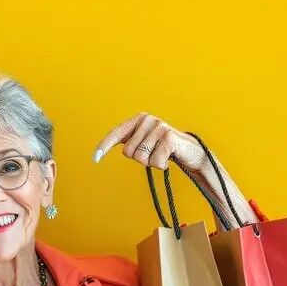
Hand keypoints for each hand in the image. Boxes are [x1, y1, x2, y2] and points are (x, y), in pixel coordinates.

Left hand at [93, 112, 257, 227]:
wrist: (191, 152)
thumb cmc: (164, 149)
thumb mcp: (144, 144)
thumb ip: (128, 143)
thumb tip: (99, 152)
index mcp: (138, 120)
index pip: (116, 133)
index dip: (104, 146)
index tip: (95, 159)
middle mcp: (147, 119)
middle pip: (128, 152)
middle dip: (140, 159)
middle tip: (154, 154)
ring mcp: (159, 126)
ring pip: (141, 158)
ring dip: (152, 163)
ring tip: (162, 155)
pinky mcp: (169, 137)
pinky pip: (154, 161)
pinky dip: (161, 165)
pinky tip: (169, 159)